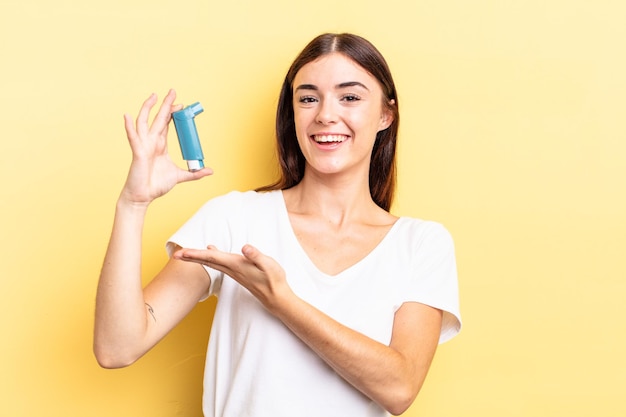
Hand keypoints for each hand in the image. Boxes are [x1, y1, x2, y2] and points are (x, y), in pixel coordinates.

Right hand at [120, 89, 212, 205]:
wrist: (143, 196)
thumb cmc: (156, 185)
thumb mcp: (179, 176)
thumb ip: (194, 174)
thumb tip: (209, 171)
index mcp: (160, 145)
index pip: (166, 124)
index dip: (173, 114)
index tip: (182, 105)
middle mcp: (151, 142)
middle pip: (158, 118)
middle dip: (166, 105)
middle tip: (173, 91)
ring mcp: (144, 146)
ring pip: (144, 122)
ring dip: (148, 108)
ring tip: (154, 96)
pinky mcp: (138, 152)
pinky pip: (133, 137)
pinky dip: (129, 126)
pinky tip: (127, 116)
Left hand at [174, 244, 291, 311]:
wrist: (277, 298)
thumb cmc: (274, 280)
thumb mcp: (269, 265)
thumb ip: (256, 256)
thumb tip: (244, 247)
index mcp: (237, 265)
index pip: (212, 258)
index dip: (196, 254)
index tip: (181, 253)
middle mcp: (232, 270)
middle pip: (207, 261)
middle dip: (191, 256)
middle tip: (175, 253)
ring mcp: (234, 272)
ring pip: (212, 262)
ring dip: (198, 257)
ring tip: (186, 252)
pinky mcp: (238, 273)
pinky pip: (220, 264)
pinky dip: (211, 257)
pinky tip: (211, 251)